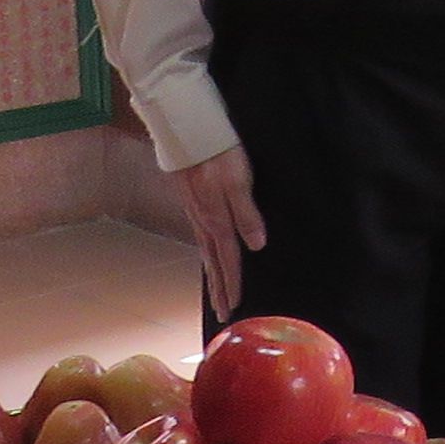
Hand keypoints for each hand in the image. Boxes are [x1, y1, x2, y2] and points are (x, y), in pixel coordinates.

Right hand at [172, 147, 265, 328]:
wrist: (188, 130)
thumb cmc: (217, 153)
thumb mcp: (238, 182)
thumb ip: (247, 214)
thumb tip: (256, 245)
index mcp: (217, 220)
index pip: (228, 259)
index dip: (233, 283)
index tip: (235, 307)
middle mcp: (204, 221)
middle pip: (213, 262)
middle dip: (219, 288)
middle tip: (223, 313)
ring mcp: (196, 213)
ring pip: (205, 252)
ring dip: (212, 274)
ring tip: (216, 293)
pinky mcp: (193, 203)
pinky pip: (201, 237)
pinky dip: (206, 254)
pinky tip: (208, 255)